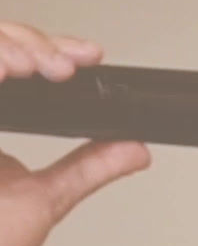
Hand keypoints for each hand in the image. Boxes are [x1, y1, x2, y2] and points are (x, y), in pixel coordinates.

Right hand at [0, 23, 148, 245]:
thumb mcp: (43, 201)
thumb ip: (87, 168)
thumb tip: (136, 150)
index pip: (19, 61)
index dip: (54, 48)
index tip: (89, 57)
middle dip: (35, 44)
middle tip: (63, 68)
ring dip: (7, 48)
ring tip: (32, 69)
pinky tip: (7, 72)